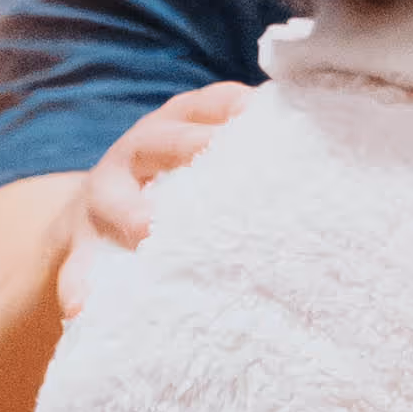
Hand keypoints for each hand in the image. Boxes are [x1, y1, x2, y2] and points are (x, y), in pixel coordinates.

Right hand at [58, 83, 251, 317]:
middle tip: (209, 150)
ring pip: (109, 197)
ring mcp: (105, 195)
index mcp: (177, 125)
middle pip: (158, 141)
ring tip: (146, 228)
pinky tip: (81, 307)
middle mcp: (137, 151)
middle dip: (184, 145)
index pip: (206, 105)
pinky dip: (78, 283)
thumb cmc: (182, 182)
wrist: (99, 208)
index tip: (256, 109)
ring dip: (128, 211)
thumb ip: (254, 151)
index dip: (231, 104)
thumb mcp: (209, 157)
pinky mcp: (81, 241)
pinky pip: (77, 263)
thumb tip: (335, 148)